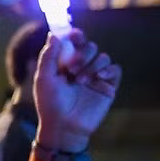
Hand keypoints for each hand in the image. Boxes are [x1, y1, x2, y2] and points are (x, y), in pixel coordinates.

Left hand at [32, 28, 119, 150]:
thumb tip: (54, 34)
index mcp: (65, 63)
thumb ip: (48, 56)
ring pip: (103, 56)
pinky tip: (98, 77)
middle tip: (71, 68)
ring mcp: (95, 76)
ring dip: (91, 64)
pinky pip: (115, 69)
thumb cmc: (50, 103)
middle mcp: (82, 67)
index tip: (74, 34)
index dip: (75, 35)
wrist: (63, 126)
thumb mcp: (44, 78)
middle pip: (90, 46)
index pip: (74, 42)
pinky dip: (108, 70)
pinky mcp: (107, 87)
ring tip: (79, 80)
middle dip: (82, 53)